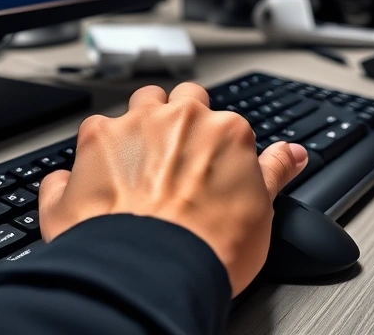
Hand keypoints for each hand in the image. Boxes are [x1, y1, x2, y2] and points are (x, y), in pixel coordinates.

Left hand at [38, 83, 308, 294]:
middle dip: (172, 119)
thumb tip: (291, 154)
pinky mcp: (85, 153)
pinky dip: (82, 173)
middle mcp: (173, 119)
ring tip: (132, 172)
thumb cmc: (209, 248)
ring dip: (130, 131)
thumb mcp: (262, 209)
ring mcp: (125, 131)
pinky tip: (92, 197)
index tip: (209, 163)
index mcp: (222, 130)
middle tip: (173, 159)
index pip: (220, 119)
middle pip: (173, 100)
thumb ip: (274, 171)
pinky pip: (82, 150)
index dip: (213, 143)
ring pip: (127, 110)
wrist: (152, 273)